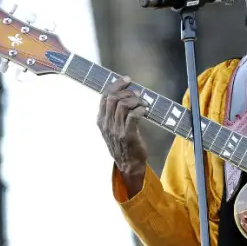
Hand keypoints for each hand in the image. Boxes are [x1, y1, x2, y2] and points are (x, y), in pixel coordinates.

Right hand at [97, 75, 148, 196]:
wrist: (128, 165)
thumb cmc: (123, 145)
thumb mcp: (112, 129)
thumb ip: (114, 114)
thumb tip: (124, 95)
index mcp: (101, 121)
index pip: (104, 96)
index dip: (116, 85)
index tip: (126, 80)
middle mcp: (106, 124)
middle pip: (113, 98)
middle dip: (127, 92)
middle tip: (138, 94)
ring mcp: (116, 130)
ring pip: (123, 105)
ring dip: (136, 100)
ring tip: (143, 103)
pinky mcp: (128, 135)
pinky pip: (133, 115)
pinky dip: (140, 109)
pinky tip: (145, 110)